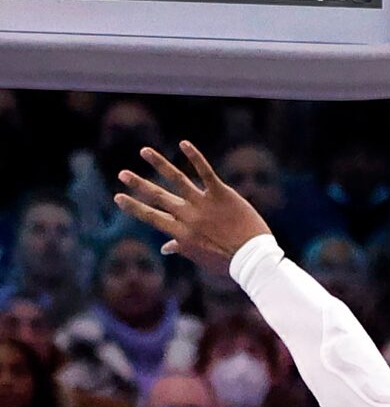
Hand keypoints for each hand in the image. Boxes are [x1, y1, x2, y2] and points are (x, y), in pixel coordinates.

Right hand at [115, 138, 270, 270]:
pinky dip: (195, 157)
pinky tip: (183, 143)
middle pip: (158, 197)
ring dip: (159, 163)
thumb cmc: (228, 263)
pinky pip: (205, 172)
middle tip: (122, 173)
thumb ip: (182, 248)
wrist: (253, 260)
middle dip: (138, 184)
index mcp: (182, 234)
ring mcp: (204, 204)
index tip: (118, 197)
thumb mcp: (201, 259)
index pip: (152, 217)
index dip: (134, 207)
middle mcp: (188, 217)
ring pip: (177, 179)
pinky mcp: (221, 194)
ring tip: (144, 151)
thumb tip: (165, 248)